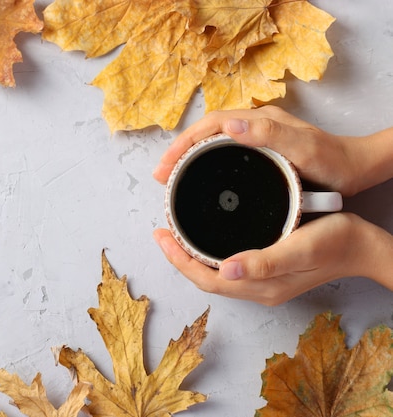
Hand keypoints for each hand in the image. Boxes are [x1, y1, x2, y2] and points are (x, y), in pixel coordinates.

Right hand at [153, 106, 360, 195]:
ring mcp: (255, 139)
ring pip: (211, 144)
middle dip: (178, 151)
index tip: (166, 164)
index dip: (183, 143)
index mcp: (258, 120)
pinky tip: (200, 180)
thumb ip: (269, 133)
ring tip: (172, 178)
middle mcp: (254, 126)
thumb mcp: (303, 146)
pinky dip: (204, 165)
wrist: (354, 169)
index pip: (209, 125)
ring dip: (188, 158)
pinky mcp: (259, 154)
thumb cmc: (332, 160)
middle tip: (161, 176)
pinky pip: (223, 155)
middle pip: (205, 133)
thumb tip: (229, 124)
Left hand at [153, 213, 390, 305]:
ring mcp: (264, 281)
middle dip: (179, 258)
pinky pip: (229, 266)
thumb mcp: (300, 249)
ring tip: (176, 233)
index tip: (160, 236)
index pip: (207, 280)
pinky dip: (211, 253)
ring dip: (193, 255)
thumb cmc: (336, 242)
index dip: (179, 260)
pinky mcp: (269, 270)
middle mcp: (258, 288)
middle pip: (206, 278)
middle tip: (162, 232)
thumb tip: (225, 270)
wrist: (364, 245)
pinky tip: (207, 236)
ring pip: (216, 273)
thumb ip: (264, 262)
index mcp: (261, 286)